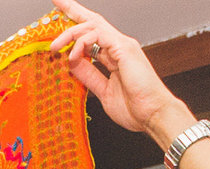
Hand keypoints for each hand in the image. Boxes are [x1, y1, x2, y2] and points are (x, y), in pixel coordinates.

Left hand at [52, 2, 186, 143]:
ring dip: (70, 33)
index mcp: (115, 56)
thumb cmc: (136, 108)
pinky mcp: (124, 48)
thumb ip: (89, 76)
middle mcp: (119, 46)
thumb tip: (73, 64)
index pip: (92, 35)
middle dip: (73, 10)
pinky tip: (73, 55)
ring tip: (56, 47)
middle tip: (57, 1)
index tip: (61, 15)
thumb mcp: (103, 92)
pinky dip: (82, 43)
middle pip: (92, 21)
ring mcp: (122, 45)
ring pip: (92, 25)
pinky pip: (97, 35)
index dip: (77, 24)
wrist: (153, 116)